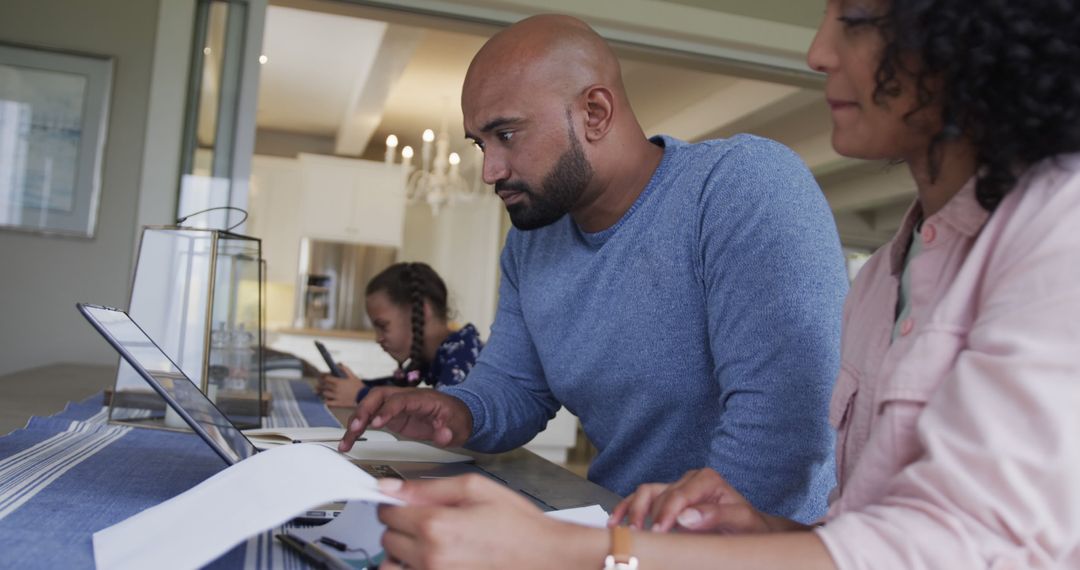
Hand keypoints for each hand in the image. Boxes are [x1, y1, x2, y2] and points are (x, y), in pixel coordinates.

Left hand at [316, 364, 364, 407]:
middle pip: (324, 385)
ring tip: (322, 391)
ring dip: (323, 392)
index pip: (326, 378)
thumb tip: (338, 364)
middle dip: (321, 384)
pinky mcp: (338, 403)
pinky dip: (325, 401)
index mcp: (339, 382)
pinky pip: (328, 403)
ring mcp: (336, 397)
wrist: (363, 397)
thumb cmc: (358, 386)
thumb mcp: (353, 375)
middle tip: (319, 383)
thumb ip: (345, 369)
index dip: (323, 376)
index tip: (321, 376)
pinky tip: (326, 399)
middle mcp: (336, 389)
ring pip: (324, 394)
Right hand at [338, 387, 472, 450]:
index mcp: (423, 398)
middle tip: (355, 428)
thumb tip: (443, 434)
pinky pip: (370, 418)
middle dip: (364, 410)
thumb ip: (450, 431)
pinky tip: (349, 441)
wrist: (457, 416)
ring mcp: (397, 406)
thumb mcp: (459, 427)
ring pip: (370, 406)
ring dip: (356, 421)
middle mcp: (406, 398)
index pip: (401, 400)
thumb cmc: (457, 419)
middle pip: (379, 395)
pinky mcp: (391, 416)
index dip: (387, 410)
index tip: (376, 423)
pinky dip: (358, 429)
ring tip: (347, 441)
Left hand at [376, 475, 577, 569]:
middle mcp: (430, 557)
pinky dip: (415, 569)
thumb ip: (428, 487)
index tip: (406, 504)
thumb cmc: (518, 527)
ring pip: (390, 566)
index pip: (387, 512)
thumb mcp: (475, 489)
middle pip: (387, 539)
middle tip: (426, 522)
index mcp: (436, 525)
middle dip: (401, 527)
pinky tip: (435, 560)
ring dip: (401, 555)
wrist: (546, 558)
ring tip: (425, 546)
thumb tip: (390, 486)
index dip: (395, 504)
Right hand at [609, 468, 793, 533]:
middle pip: (660, 494)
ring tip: (628, 530)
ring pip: (646, 492)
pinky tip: (617, 521)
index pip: (679, 494)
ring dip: (633, 510)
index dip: (666, 513)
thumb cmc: (748, 525)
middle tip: (645, 538)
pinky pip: (642, 498)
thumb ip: (715, 516)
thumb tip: (684, 517)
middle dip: (650, 516)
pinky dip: (628, 508)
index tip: (659, 532)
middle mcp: (689, 479)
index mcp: (707, 479)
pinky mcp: (667, 498)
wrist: (751, 529)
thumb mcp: (740, 520)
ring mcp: (676, 487)